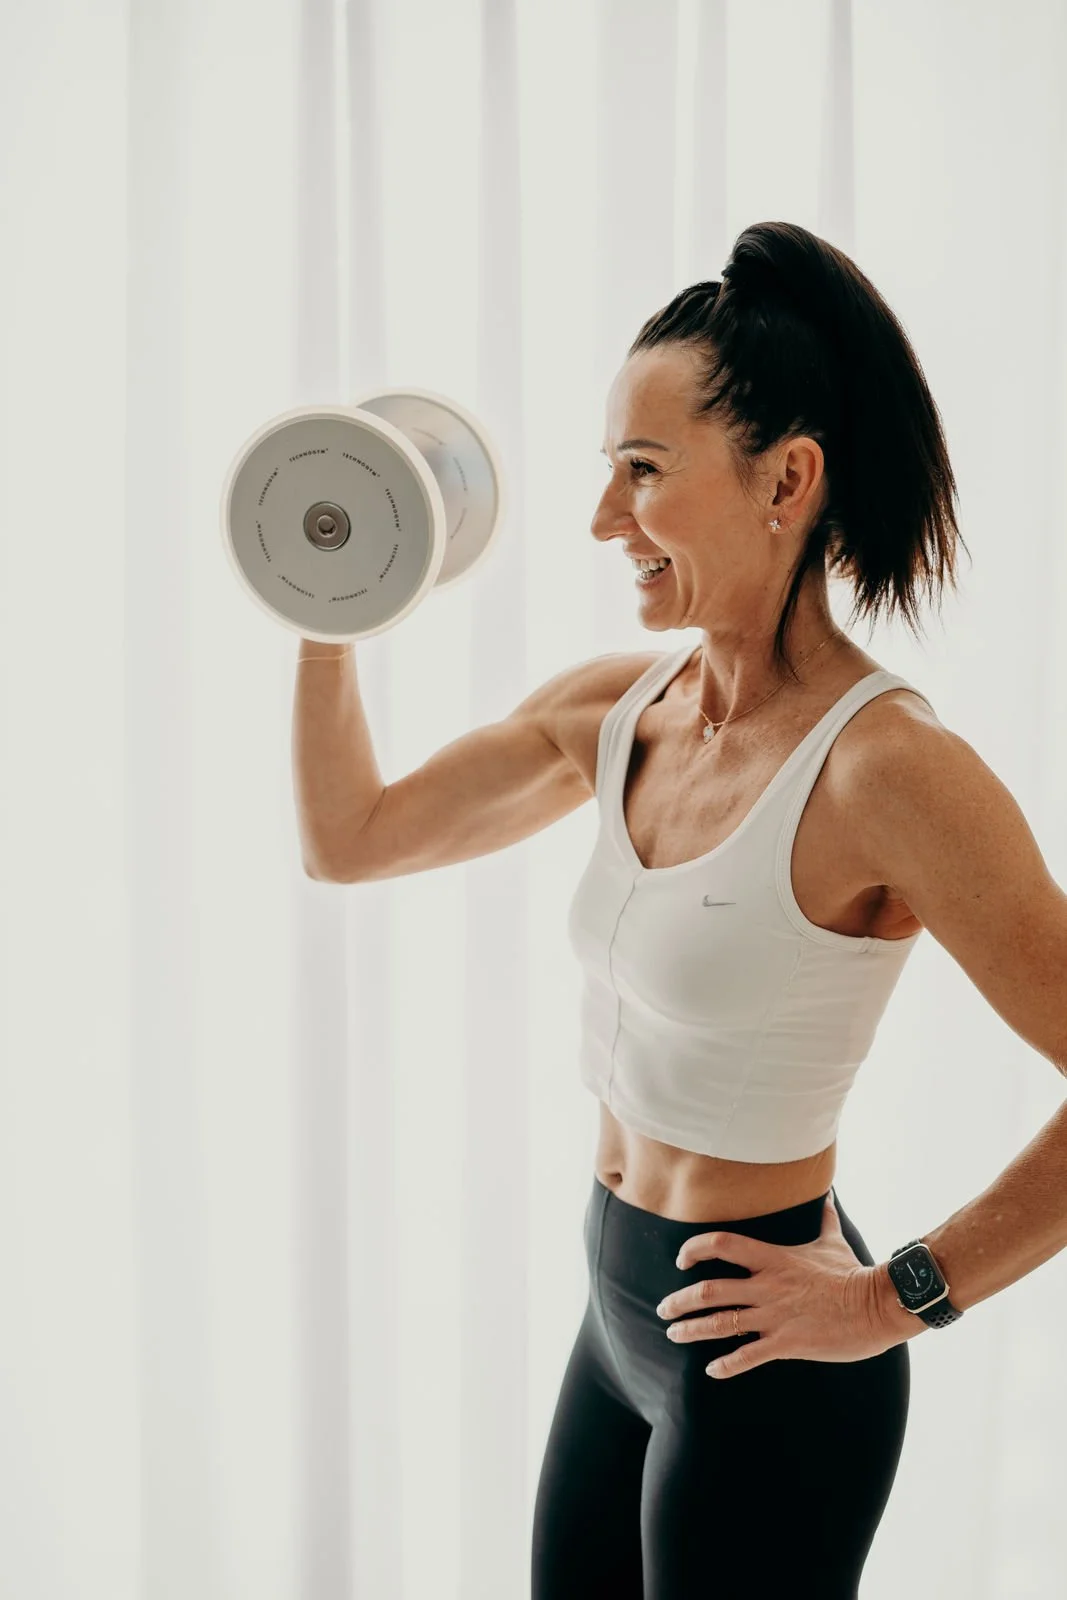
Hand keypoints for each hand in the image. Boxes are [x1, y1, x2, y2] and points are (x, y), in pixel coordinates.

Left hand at [655, 1190, 893, 1377]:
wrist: (877, 1306)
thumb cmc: (853, 1272)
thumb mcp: (832, 1241)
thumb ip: (825, 1218)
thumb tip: (830, 1195)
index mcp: (773, 1258)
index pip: (721, 1244)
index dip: (695, 1250)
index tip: (681, 1260)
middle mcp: (766, 1286)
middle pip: (709, 1290)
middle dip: (680, 1301)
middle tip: (664, 1309)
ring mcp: (775, 1316)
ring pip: (721, 1324)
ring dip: (692, 1331)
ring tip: (674, 1335)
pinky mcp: (787, 1344)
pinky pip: (748, 1356)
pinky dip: (726, 1365)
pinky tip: (712, 1370)